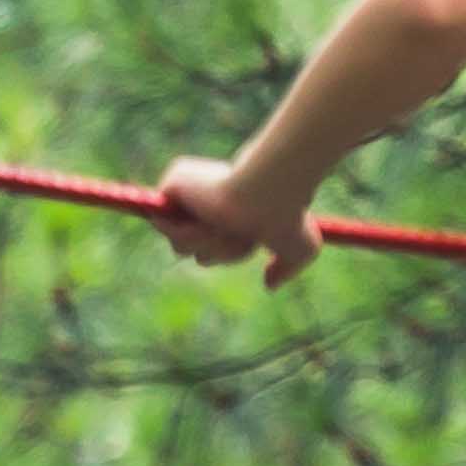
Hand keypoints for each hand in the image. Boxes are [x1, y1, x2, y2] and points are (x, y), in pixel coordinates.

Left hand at [154, 154, 318, 278]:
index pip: (205, 246)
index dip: (221, 251)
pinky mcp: (174, 180)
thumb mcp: (303, 248)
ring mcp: (189, 190)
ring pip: (176, 241)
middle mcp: (206, 201)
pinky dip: (185, 229)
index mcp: (229, 211)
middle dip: (212, 250)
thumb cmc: (289, 217)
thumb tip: (269, 285)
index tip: (241, 239)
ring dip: (202, 242)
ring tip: (221, 226)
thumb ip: (287, 268)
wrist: (268, 196)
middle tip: (232, 232)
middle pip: (185, 249)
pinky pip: (162, 220)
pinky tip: (206, 217)